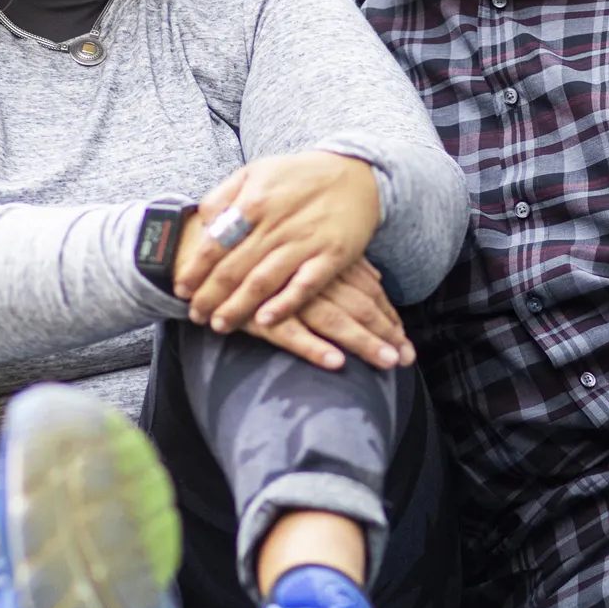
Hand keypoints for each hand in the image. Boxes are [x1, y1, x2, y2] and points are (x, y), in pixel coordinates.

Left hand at [174, 151, 381, 334]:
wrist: (357, 174)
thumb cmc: (300, 176)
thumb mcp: (257, 171)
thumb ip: (225, 195)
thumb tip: (202, 221)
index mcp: (255, 200)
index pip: (215, 243)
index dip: (195, 269)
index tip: (181, 289)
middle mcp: (277, 223)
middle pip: (234, 267)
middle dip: (209, 296)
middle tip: (195, 315)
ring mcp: (306, 241)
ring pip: (263, 280)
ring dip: (237, 307)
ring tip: (219, 325)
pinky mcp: (332, 256)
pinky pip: (305, 286)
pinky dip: (284, 304)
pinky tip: (265, 321)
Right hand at [239, 258, 415, 371]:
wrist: (201, 247)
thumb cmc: (258, 246)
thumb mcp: (304, 244)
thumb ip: (340, 260)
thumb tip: (377, 276)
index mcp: (323, 258)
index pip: (367, 289)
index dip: (388, 314)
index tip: (404, 337)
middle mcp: (311, 274)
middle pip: (359, 306)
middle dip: (386, 333)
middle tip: (407, 357)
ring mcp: (286, 294)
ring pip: (335, 320)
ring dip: (363, 343)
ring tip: (387, 362)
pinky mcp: (258, 313)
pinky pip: (291, 334)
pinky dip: (314, 348)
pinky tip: (336, 363)